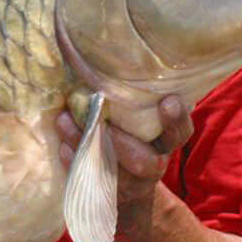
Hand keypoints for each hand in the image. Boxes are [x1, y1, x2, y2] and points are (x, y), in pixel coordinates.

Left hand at [56, 95, 192, 227]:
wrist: (128, 187)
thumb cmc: (133, 136)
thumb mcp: (142, 118)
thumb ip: (137, 98)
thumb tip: (104, 51)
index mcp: (165, 142)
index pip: (180, 133)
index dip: (175, 119)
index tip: (168, 100)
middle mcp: (152, 163)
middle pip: (144, 161)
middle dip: (120, 141)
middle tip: (99, 120)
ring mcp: (128, 182)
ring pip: (111, 170)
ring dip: (84, 145)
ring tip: (65, 120)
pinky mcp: (105, 190)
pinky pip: (88, 179)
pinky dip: (73, 161)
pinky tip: (62, 145)